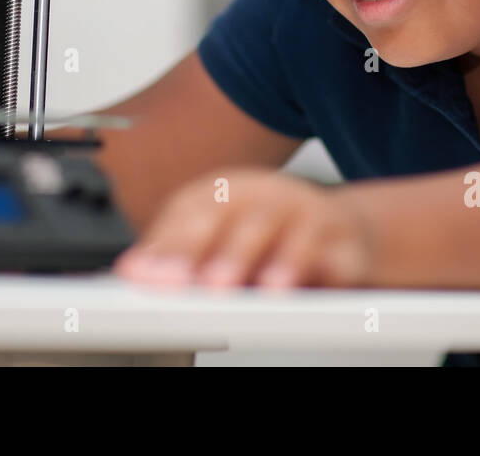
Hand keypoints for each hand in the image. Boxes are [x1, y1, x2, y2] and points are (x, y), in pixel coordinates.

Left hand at [111, 168, 374, 289]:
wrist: (347, 230)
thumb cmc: (275, 235)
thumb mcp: (225, 236)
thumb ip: (180, 251)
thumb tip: (131, 271)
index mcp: (229, 192)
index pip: (189, 213)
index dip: (164, 244)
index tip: (141, 275)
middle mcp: (264, 193)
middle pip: (225, 214)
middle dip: (197, 248)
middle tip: (177, 281)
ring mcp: (304, 209)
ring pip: (270, 224)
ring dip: (243, 255)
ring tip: (222, 286)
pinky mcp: (340, 235)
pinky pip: (320, 249)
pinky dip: (298, 267)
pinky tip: (279, 287)